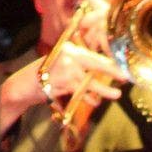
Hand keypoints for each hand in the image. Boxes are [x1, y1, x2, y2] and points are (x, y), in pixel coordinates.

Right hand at [0, 41, 125, 137]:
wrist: (26, 84)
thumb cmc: (48, 74)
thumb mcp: (63, 63)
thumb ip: (81, 64)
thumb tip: (105, 67)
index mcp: (70, 49)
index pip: (93, 51)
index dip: (108, 58)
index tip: (122, 63)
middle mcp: (69, 56)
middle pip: (96, 63)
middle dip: (112, 71)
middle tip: (126, 76)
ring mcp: (66, 70)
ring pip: (91, 83)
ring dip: (104, 91)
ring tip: (116, 95)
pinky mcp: (64, 84)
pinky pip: (82, 93)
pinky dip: (89, 99)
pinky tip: (95, 102)